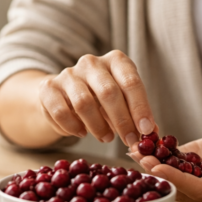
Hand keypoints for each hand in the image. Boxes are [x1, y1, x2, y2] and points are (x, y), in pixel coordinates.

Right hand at [38, 50, 155, 145]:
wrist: (63, 95)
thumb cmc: (101, 100)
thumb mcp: (123, 102)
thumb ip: (137, 115)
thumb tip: (152, 134)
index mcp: (115, 60)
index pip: (131, 82)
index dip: (140, 107)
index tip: (145, 130)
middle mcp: (91, 62)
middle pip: (108, 92)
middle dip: (121, 120)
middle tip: (129, 140)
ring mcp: (68, 74)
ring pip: (83, 103)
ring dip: (98, 126)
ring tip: (106, 138)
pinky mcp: (48, 88)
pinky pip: (60, 112)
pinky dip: (73, 127)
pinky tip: (81, 133)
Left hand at [129, 121, 201, 201]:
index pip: (198, 189)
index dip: (177, 180)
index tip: (157, 168)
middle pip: (180, 187)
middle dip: (157, 172)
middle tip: (138, 156)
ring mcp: (200, 183)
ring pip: (173, 178)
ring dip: (153, 165)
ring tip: (134, 150)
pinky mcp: (192, 172)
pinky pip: (173, 167)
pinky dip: (157, 157)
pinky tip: (140, 147)